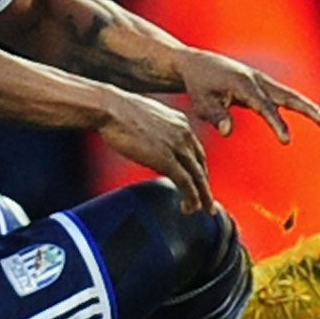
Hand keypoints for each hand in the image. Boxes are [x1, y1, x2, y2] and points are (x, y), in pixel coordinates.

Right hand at [98, 87, 214, 212]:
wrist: (110, 108)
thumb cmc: (117, 110)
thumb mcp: (145, 117)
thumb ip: (155, 130)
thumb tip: (149, 140)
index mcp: (180, 122)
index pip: (196, 150)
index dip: (199, 169)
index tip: (199, 182)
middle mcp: (184, 133)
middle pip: (201, 165)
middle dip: (205, 185)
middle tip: (208, 202)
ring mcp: (177, 146)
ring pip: (198, 176)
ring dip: (203, 196)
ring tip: (204, 210)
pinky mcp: (166, 159)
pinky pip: (185, 182)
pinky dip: (192, 197)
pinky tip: (191, 207)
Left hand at [176, 49, 319, 144]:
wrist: (197, 64)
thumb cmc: (198, 85)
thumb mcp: (200, 101)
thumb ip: (214, 115)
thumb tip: (227, 131)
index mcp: (243, 84)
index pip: (264, 107)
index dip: (276, 123)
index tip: (287, 140)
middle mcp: (257, 80)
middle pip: (289, 96)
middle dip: (309, 110)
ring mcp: (263, 82)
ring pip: (291, 95)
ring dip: (310, 108)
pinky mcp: (263, 86)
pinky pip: (285, 97)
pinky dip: (300, 105)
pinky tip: (315, 116)